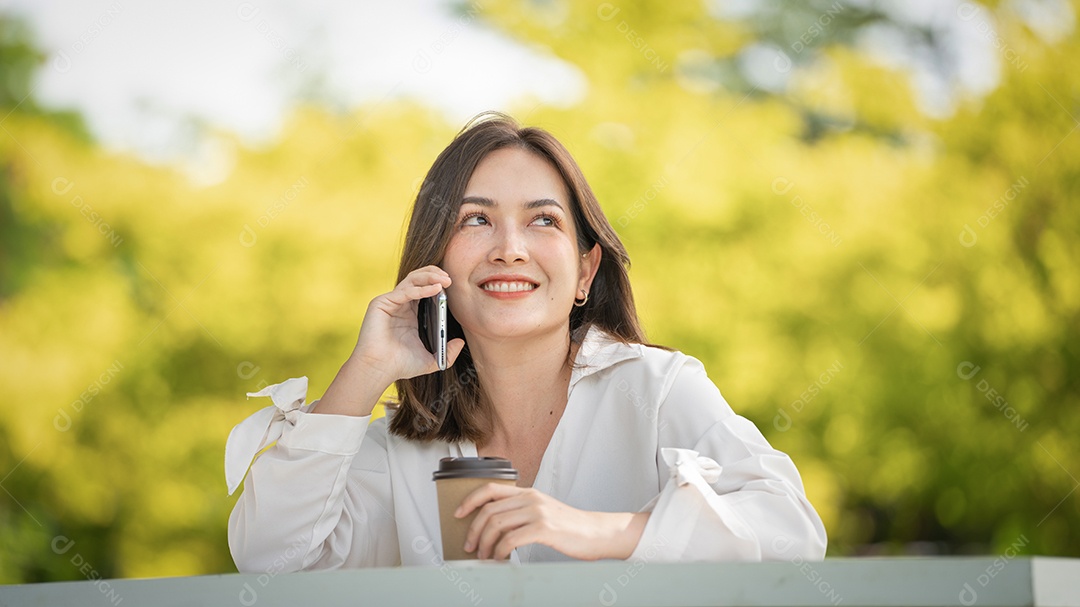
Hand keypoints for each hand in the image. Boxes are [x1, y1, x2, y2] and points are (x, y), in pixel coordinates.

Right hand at [350, 265, 465, 380]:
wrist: (379, 370)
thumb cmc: (400, 365)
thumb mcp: (431, 360)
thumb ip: (448, 353)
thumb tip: (461, 342)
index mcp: (410, 313)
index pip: (425, 289)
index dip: (438, 283)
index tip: (453, 284)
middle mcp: (400, 304)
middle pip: (418, 279)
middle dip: (435, 275)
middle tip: (450, 279)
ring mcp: (390, 302)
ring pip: (411, 280)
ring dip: (430, 276)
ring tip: (445, 280)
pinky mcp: (382, 303)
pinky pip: (405, 291)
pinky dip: (421, 289)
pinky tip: (436, 289)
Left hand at [456, 483, 648, 560]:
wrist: (594, 533)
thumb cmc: (567, 526)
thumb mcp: (542, 511)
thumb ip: (520, 512)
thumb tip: (492, 526)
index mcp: (527, 492)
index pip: (490, 488)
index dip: (469, 500)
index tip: (458, 514)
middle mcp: (530, 499)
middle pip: (489, 510)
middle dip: (473, 530)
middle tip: (469, 545)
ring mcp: (537, 512)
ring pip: (496, 525)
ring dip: (484, 544)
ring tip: (484, 556)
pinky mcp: (543, 529)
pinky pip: (510, 540)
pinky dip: (499, 551)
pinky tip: (500, 558)